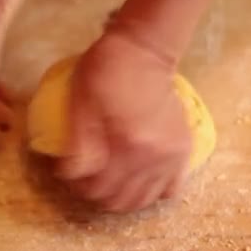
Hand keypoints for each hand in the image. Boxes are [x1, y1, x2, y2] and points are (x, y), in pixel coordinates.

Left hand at [58, 34, 191, 211]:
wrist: (145, 50)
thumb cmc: (106, 71)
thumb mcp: (80, 102)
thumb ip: (78, 143)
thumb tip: (69, 174)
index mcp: (124, 144)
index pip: (95, 187)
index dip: (75, 184)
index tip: (67, 173)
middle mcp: (151, 157)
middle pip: (117, 199)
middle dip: (94, 194)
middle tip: (84, 177)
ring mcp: (170, 157)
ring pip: (142, 200)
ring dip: (121, 198)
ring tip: (108, 180)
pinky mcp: (183, 152)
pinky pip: (171, 190)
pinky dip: (153, 192)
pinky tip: (139, 179)